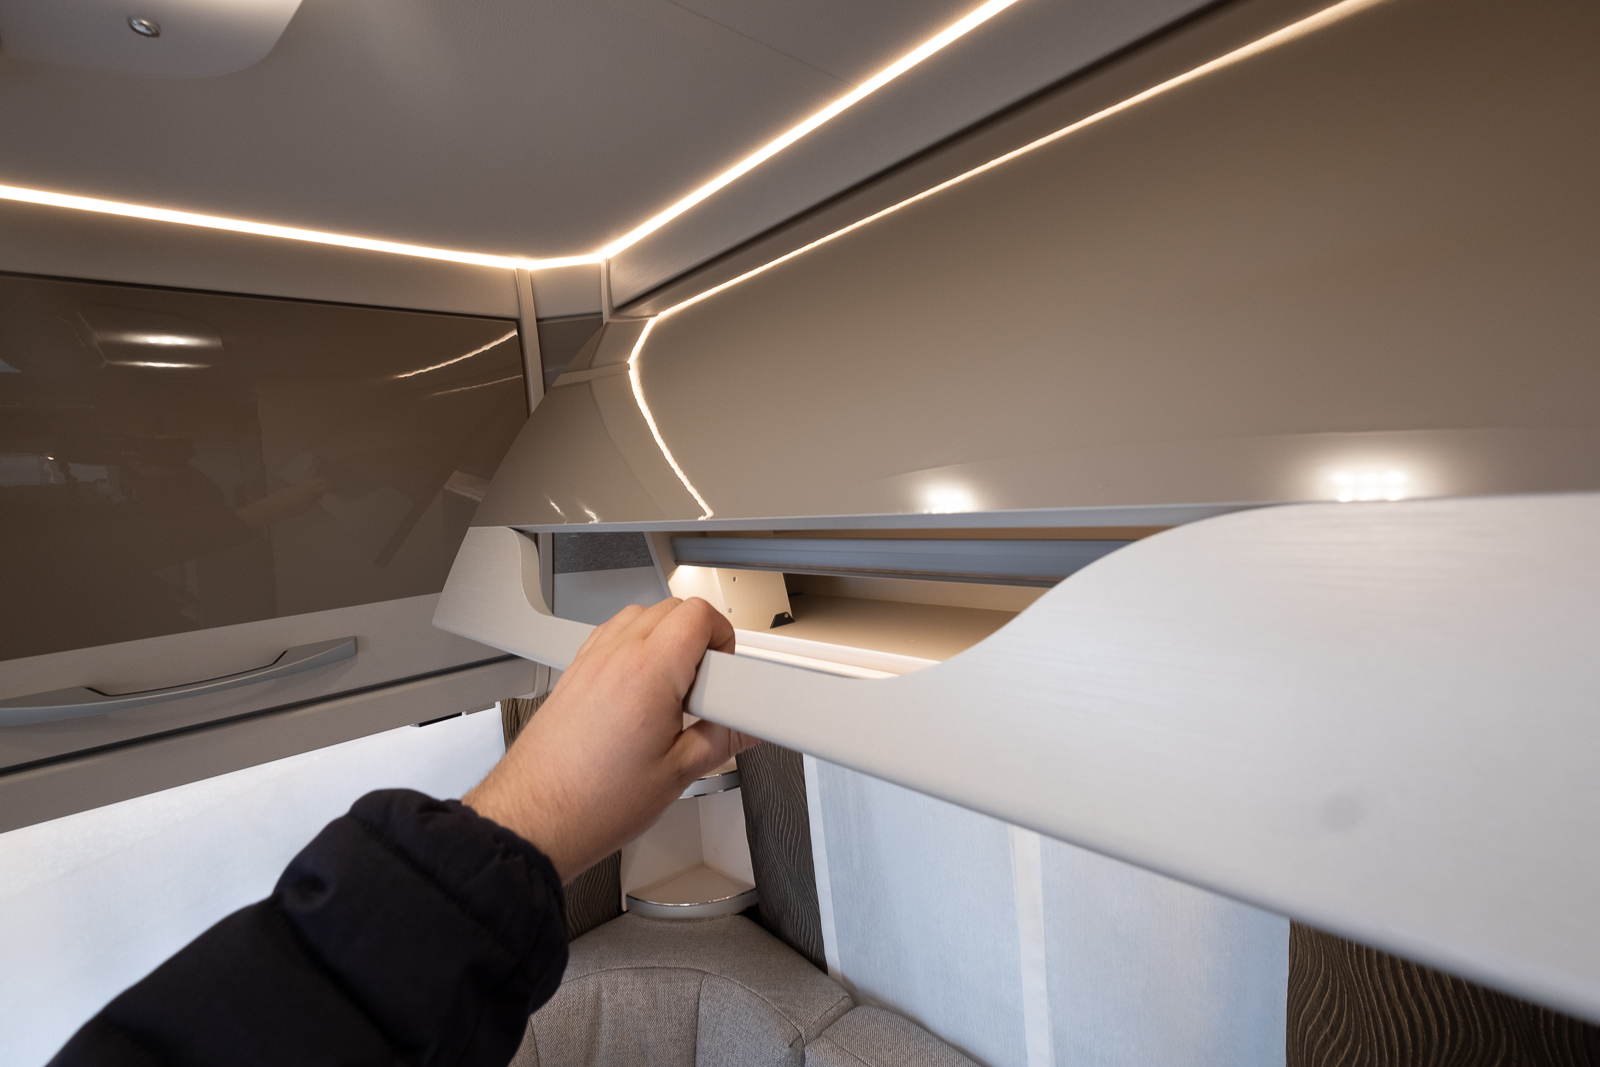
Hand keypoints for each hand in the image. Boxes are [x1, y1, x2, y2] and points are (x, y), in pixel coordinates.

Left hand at [463, 598, 757, 881]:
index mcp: (649, 670)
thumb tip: (746, 726)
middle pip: (673, 609)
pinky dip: (633, 647)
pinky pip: (611, 636)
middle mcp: (616, 654)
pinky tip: (641, 690)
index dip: (724, 639)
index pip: (700, 616)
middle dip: (700, 637)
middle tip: (708, 685)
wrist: (535, 818)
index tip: (727, 675)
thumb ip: (723, 740)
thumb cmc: (591, 801)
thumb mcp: (678, 774)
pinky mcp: (573, 673)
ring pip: (640, 616)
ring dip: (665, 638)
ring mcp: (591, 660)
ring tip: (675, 687)